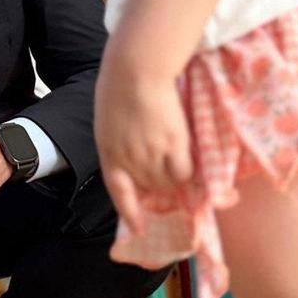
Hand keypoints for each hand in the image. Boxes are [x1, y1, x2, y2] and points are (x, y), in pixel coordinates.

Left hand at [94, 50, 191, 235]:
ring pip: (168, 182)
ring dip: (174, 177)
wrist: (136, 68)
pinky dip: (187, 170)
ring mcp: (152, 153)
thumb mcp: (108, 119)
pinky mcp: (174, 144)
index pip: (118, 192)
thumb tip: (131, 155)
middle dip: (158, 186)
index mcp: (108, 152)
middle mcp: (129, 159)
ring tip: (179, 159)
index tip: (140, 229)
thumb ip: (118, 140)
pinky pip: (184, 172)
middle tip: (168, 174)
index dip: (130, 214)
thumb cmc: (119, 84)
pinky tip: (188, 157)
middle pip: (149, 187)